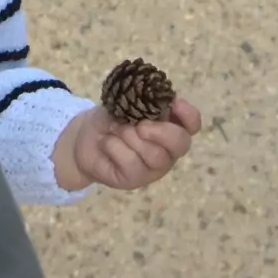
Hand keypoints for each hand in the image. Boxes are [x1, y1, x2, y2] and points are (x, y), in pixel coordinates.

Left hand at [53, 96, 201, 191]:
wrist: (86, 137)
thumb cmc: (112, 118)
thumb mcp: (126, 103)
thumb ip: (143, 100)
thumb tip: (158, 98)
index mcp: (170, 125)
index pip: (192, 123)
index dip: (188, 114)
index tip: (174, 103)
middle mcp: (168, 149)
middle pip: (180, 143)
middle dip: (160, 131)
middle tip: (139, 124)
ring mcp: (153, 167)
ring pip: (155, 155)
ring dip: (130, 136)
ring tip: (115, 129)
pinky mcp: (135, 179)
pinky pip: (132, 162)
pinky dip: (115, 147)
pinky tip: (107, 142)